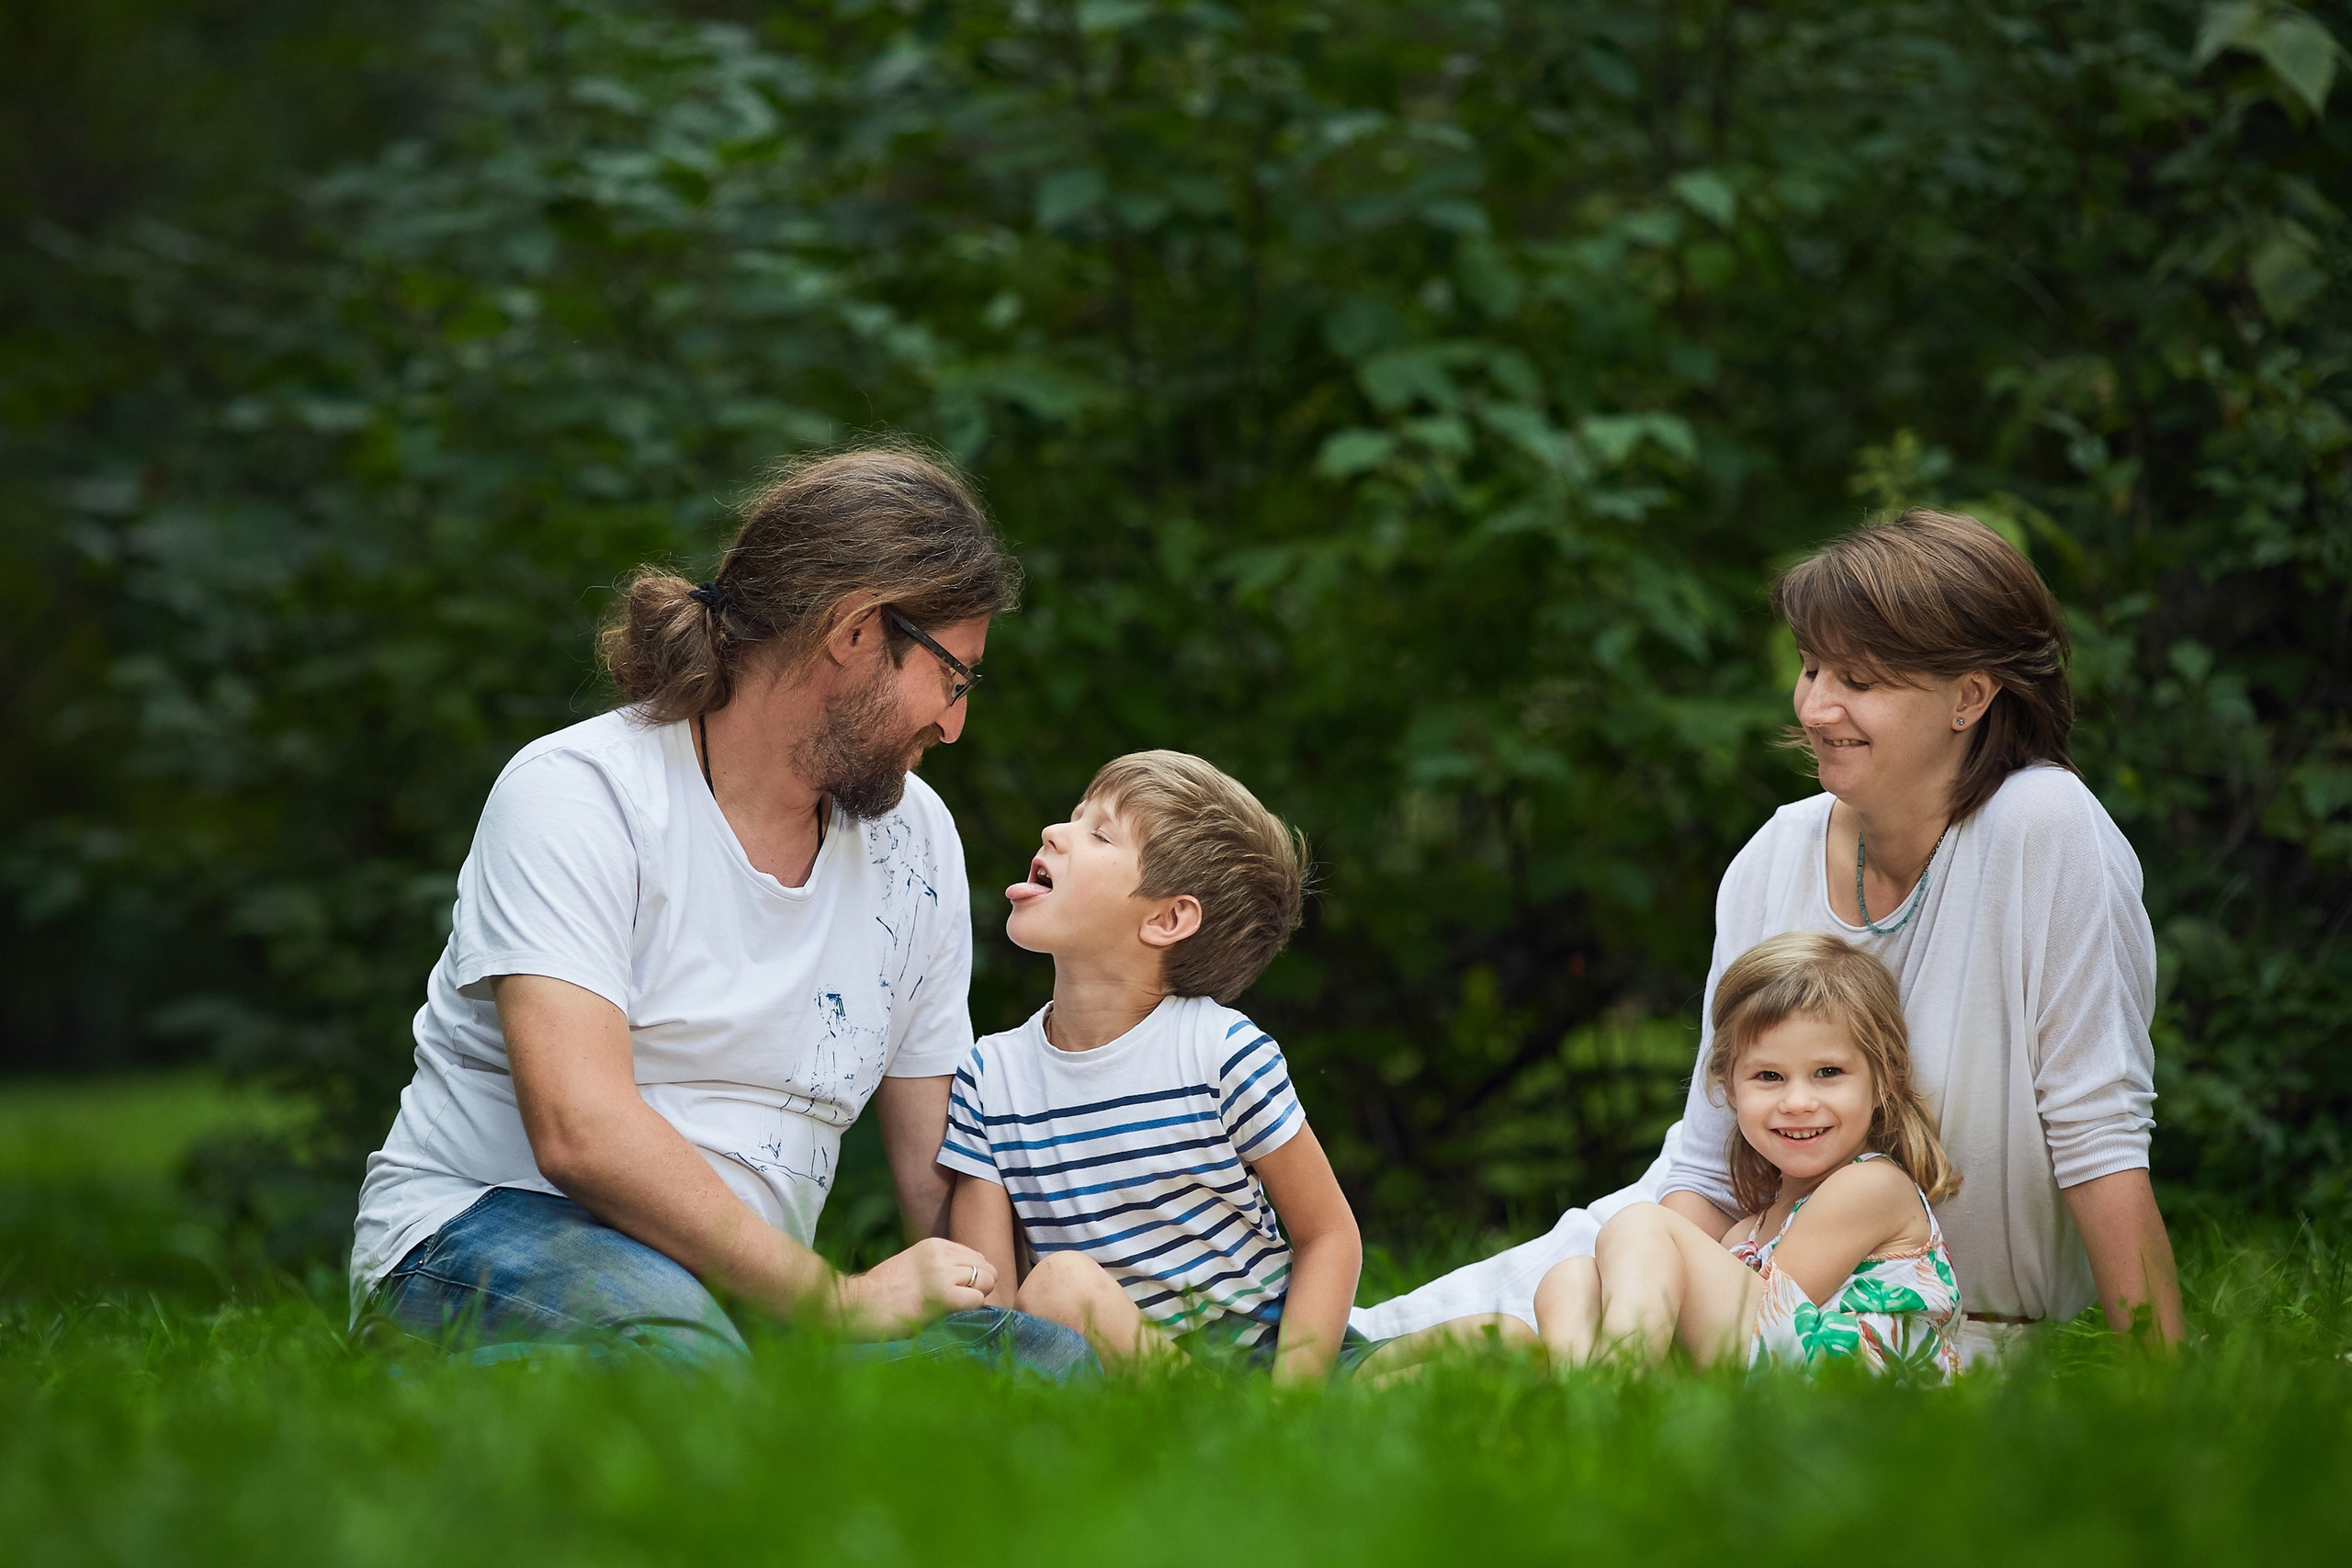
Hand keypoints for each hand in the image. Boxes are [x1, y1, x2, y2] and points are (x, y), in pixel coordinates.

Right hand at [832, 1236, 996, 1339]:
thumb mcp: (913, 1264)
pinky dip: (972, 1309)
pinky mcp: (942, 1296)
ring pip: (987, 1280)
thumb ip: (939, 1264)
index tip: (959, 1291)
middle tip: (961, 1303)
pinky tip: (953, 1314)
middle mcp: (941, 1254)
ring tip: (956, 1309)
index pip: (976, 1256)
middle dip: (982, 1286)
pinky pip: (977, 1299)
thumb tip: (970, 1276)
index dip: (973, 1277)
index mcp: (934, 1244)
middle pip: (986, 1267)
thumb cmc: (881, 1291)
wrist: (857, 1305)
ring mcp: (942, 1273)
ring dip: (978, 1298)